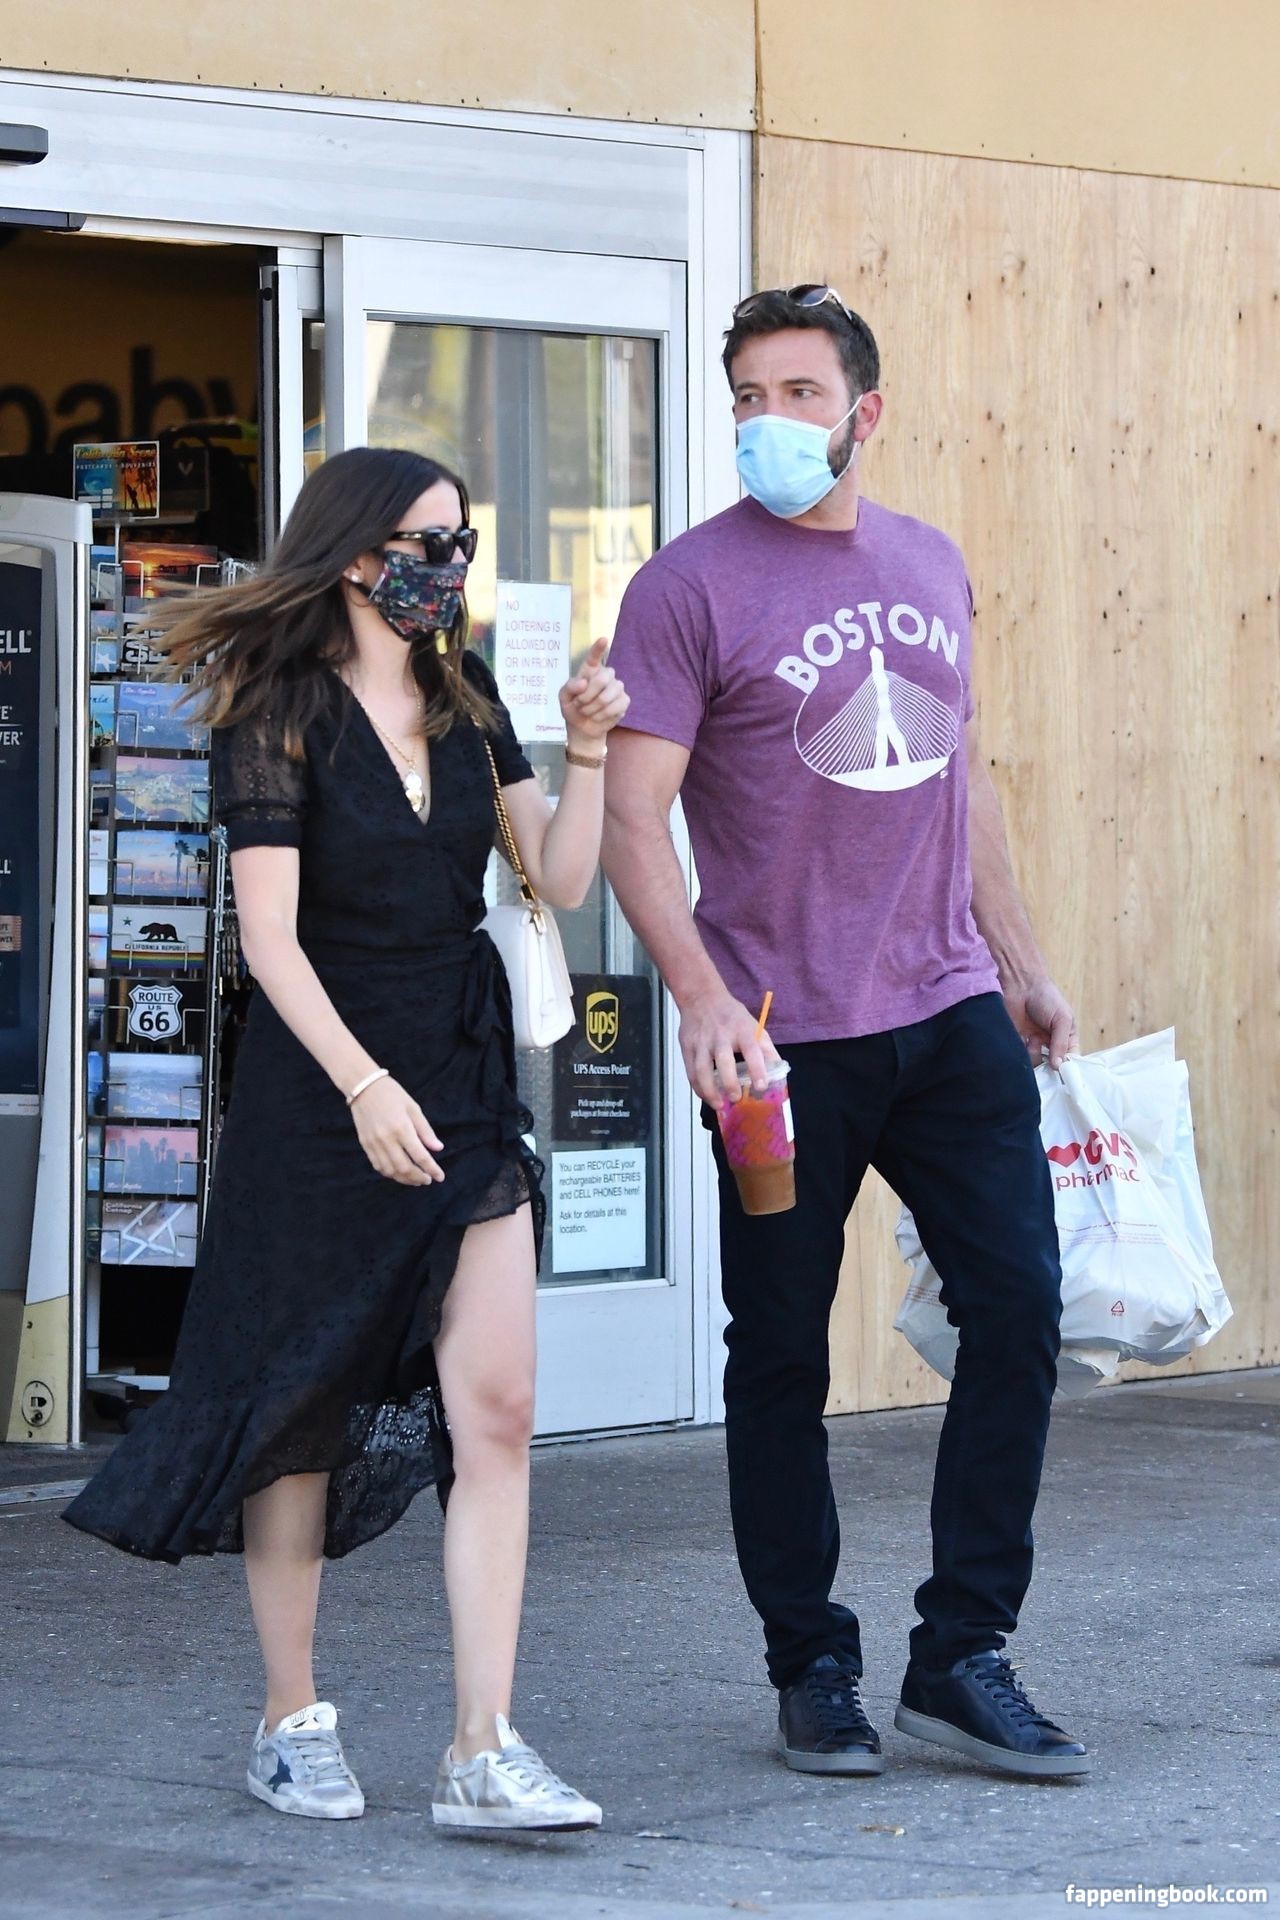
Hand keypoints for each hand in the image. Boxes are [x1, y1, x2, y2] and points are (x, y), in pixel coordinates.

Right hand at [349, 1075, 444, 1185]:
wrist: (364, 1087)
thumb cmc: (392, 1095)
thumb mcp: (414, 1108)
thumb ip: (425, 1131)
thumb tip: (438, 1148)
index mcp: (402, 1128)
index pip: (420, 1156)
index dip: (432, 1169)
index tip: (440, 1177)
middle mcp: (387, 1139)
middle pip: (405, 1168)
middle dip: (418, 1178)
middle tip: (427, 1180)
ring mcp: (374, 1143)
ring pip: (390, 1171)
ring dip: (405, 1179)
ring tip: (415, 1179)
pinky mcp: (365, 1144)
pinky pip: (378, 1166)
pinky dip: (390, 1173)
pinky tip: (399, 1173)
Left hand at [560, 637, 629, 746]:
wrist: (582, 728)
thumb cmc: (573, 708)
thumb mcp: (563, 698)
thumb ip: (569, 687)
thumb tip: (583, 682)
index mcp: (590, 670)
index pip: (594, 657)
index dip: (598, 649)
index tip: (603, 639)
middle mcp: (606, 675)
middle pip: (603, 678)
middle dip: (588, 695)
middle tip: (579, 704)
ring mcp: (617, 687)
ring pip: (608, 695)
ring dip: (593, 708)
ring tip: (587, 712)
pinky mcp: (624, 701)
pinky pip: (616, 706)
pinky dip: (602, 715)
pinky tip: (598, 716)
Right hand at [679, 987, 779, 1108]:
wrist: (701, 997)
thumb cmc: (731, 1015)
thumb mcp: (754, 1025)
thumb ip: (766, 1048)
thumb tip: (778, 1071)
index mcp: (742, 1030)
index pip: (752, 1050)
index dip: (757, 1069)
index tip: (761, 1086)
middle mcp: (721, 1035)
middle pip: (723, 1061)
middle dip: (729, 1082)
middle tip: (736, 1098)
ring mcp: (702, 1042)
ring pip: (702, 1069)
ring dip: (710, 1090)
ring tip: (719, 1104)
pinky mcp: (687, 1047)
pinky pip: (691, 1071)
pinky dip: (698, 1087)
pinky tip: (706, 1096)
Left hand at [1004, 977, 1077, 1071]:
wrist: (1021, 984)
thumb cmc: (1047, 997)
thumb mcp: (1062, 1019)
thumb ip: (1061, 1043)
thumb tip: (1059, 1066)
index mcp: (1066, 1038)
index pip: (1070, 1060)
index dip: (1068, 1069)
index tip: (1063, 1076)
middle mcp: (1050, 1044)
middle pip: (1052, 1067)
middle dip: (1049, 1068)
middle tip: (1046, 1065)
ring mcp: (1033, 1044)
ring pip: (1035, 1064)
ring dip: (1033, 1056)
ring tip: (1032, 1039)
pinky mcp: (1016, 1043)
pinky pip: (1019, 1057)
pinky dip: (1020, 1054)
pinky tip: (1024, 1040)